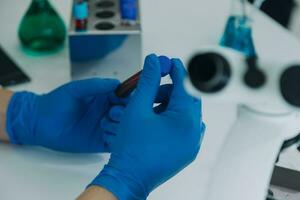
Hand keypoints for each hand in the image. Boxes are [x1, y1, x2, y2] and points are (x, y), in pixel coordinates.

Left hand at [6, 78, 120, 152]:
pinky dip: (116, 141)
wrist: (39, 123)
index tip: (123, 101)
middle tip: (112, 114)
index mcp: (105, 97)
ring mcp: (106, 128)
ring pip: (124, 129)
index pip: (125, 97)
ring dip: (120, 128)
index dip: (128, 99)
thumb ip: (95, 85)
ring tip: (104, 125)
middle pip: (128, 114)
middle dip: (124, 114)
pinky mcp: (101, 142)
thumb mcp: (75, 89)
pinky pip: (115, 143)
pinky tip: (104, 136)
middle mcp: (108, 112)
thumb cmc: (56, 102)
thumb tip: (117, 83)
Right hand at [90, 54, 204, 198]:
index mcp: (185, 120)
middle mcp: (194, 132)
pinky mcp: (187, 151)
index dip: (176, 70)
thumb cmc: (132, 148)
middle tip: (152, 91)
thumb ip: (148, 81)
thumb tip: (154, 62)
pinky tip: (156, 122)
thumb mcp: (137, 108)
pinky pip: (186, 128)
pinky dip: (173, 120)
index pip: (184, 85)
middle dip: (169, 91)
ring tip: (150, 110)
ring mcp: (192, 144)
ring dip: (170, 106)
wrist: (128, 177)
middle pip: (186, 99)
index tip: (170, 62)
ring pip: (185, 114)